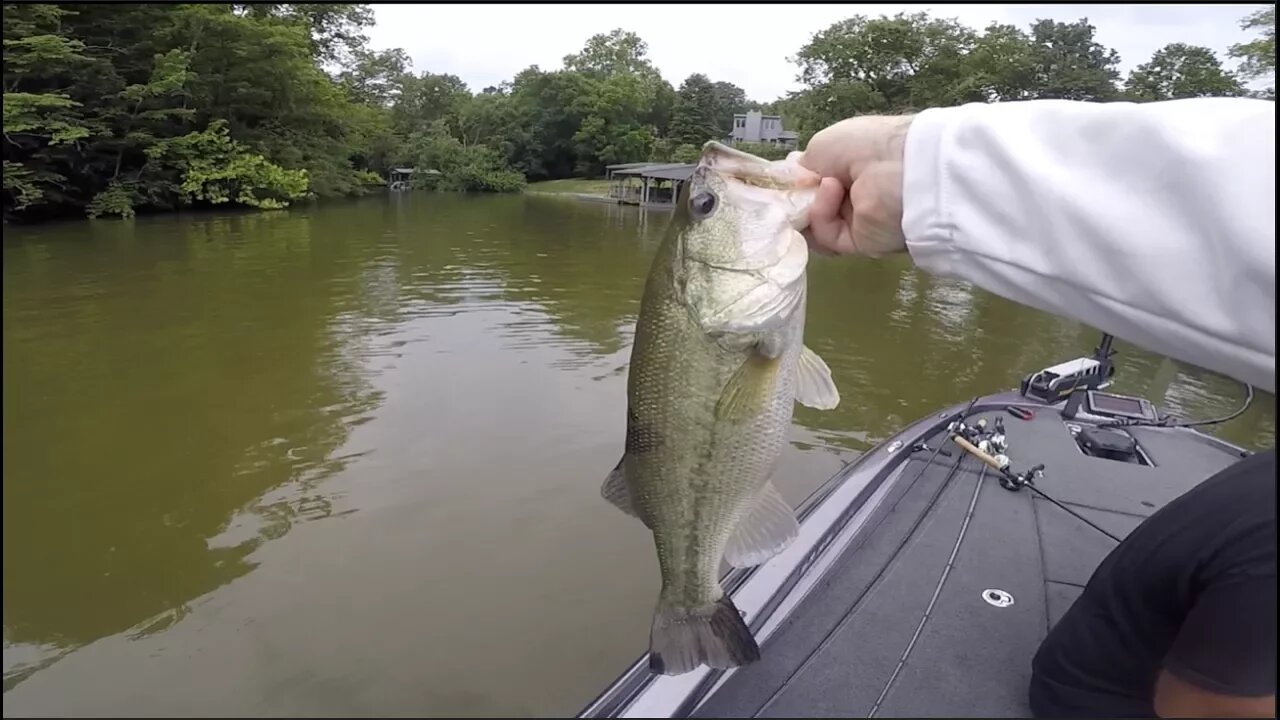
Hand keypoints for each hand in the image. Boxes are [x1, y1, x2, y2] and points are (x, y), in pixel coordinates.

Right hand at [795, 115, 915, 257]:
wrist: (902, 168)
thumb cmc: (864, 145)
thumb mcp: (823, 146)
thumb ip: (802, 168)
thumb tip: (793, 183)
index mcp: (847, 169)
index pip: (811, 185)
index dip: (793, 185)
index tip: (777, 182)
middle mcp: (850, 197)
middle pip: (807, 209)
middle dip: (793, 202)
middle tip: (784, 192)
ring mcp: (854, 222)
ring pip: (811, 227)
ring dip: (807, 207)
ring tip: (817, 186)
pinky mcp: (857, 244)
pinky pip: (826, 236)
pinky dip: (821, 216)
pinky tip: (832, 192)